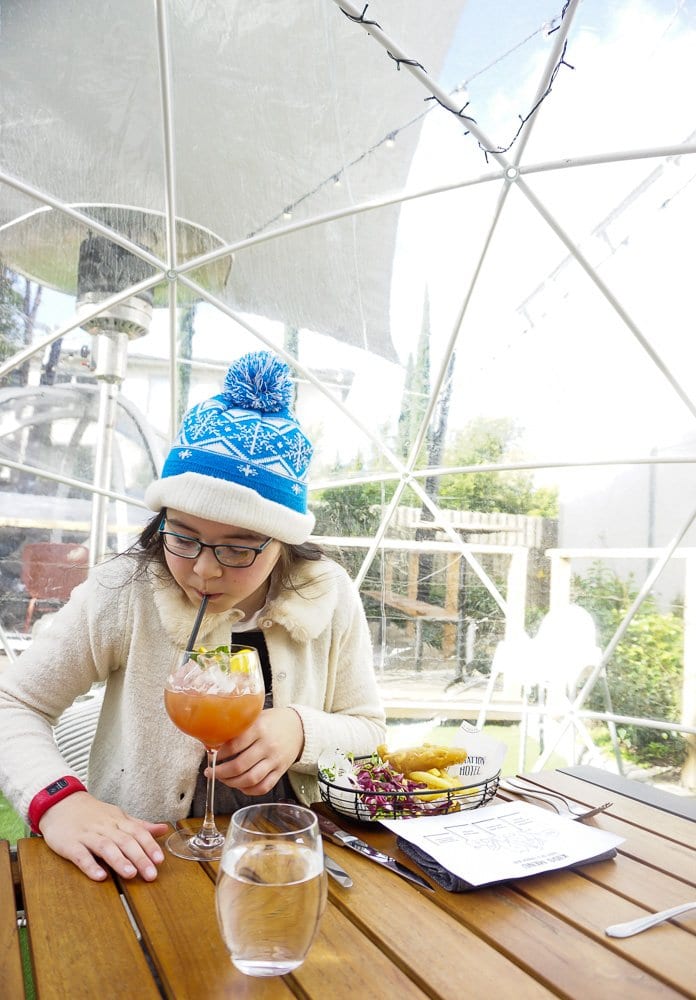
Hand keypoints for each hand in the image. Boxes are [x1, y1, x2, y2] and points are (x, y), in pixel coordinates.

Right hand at [38, 791, 169, 881]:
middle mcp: (105, 827)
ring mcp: (87, 835)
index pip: (137, 832)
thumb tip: (164, 829)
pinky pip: (81, 855)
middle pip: (125, 841)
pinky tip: (100, 876)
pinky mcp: (70, 844)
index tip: (160, 860)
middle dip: (140, 858)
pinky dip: (90, 866)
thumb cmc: (92, 813)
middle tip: (151, 875)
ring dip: (119, 861)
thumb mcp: (117, 816)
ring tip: (131, 874)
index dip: (149, 846)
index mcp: (118, 820)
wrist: (61, 803)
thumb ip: (139, 825)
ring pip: (105, 847)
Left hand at [211, 707, 303, 795]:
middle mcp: (267, 745)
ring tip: (223, 779)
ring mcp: (275, 760)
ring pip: (250, 779)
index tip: (211, 756)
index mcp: (259, 728)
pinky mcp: (281, 771)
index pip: (234, 745)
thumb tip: (214, 740)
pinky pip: (264, 787)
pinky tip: (240, 786)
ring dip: (231, 783)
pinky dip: (249, 790)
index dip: (219, 754)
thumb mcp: (256, 717)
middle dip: (220, 772)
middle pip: (240, 766)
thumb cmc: (273, 721)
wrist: (299, 727)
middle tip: (210, 772)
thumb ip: (239, 728)